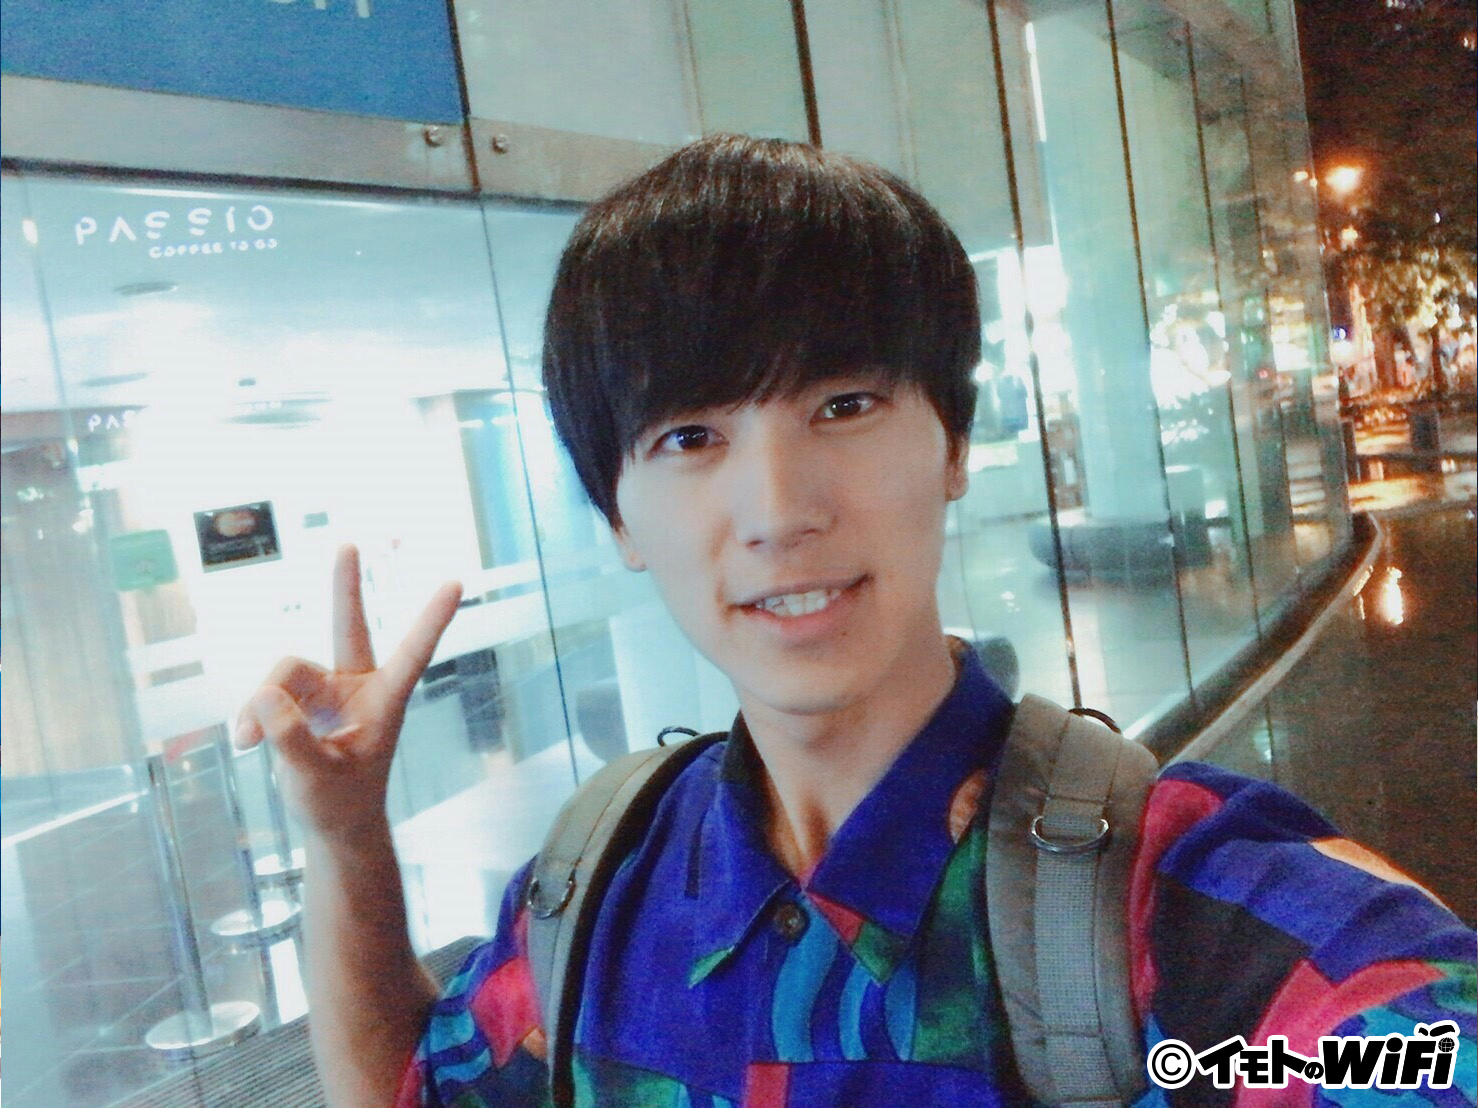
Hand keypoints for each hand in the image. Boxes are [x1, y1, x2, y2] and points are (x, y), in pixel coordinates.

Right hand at [235, 544, 461, 839]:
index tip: (456, 583)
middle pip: (348, 628)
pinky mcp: (302, 699)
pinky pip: (268, 692)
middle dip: (345, 587)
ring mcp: (329, 690)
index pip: (412, 653)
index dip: (431, 620)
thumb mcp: (316, 779)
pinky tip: (244, 742)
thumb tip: (263, 695)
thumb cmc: (339, 803)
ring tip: (246, 742)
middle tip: (350, 543)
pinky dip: (252, 715)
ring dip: (261, 705)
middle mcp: (359, 686)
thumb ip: (292, 739)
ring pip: (286, 672)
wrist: (333, 823)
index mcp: (385, 701)